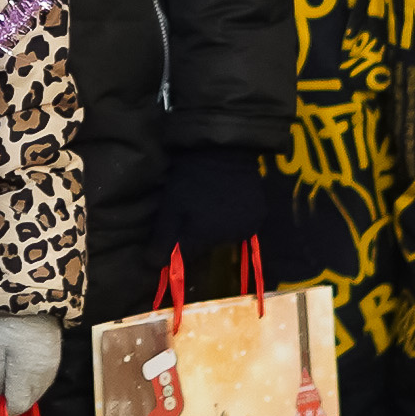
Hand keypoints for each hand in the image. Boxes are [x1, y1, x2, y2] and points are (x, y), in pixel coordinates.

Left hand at [0, 315, 62, 412]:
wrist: (36, 300)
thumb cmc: (10, 324)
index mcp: (27, 378)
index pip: (16, 406)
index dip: (0, 410)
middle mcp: (42, 379)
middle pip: (27, 402)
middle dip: (10, 404)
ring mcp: (51, 370)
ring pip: (35, 393)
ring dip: (20, 394)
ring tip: (4, 386)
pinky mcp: (54, 361)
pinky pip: (41, 382)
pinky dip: (29, 385)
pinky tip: (18, 375)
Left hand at [154, 145, 264, 260]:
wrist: (225, 150)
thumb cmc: (192, 177)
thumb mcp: (170, 206)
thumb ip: (163, 237)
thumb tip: (154, 265)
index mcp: (204, 238)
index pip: (187, 257)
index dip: (178, 247)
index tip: (175, 232)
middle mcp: (228, 239)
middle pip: (207, 246)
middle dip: (197, 235)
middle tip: (192, 210)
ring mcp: (247, 227)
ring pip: (225, 236)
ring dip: (216, 226)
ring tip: (209, 203)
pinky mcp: (259, 215)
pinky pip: (242, 225)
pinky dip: (234, 217)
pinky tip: (227, 199)